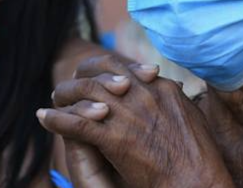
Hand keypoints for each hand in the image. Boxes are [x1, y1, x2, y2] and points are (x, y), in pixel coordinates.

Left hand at [38, 55, 233, 187]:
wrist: (196, 181)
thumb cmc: (198, 156)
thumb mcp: (191, 115)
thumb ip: (174, 98)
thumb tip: (170, 87)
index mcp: (160, 87)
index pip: (123, 65)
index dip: (103, 69)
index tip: (94, 76)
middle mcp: (142, 94)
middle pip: (101, 71)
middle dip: (81, 75)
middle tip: (70, 84)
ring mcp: (127, 114)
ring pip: (85, 92)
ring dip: (64, 95)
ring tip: (54, 100)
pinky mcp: (114, 137)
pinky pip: (76, 122)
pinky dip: (57, 119)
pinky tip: (44, 119)